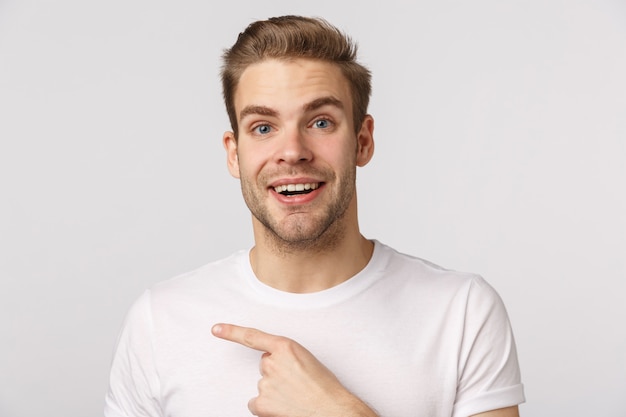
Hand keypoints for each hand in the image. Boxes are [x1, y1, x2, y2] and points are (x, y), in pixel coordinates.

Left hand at [212, 323, 377, 416]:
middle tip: (296, 382)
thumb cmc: (324, 386)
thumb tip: (274, 363)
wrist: (331, 408)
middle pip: (265, 365)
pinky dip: (266, 407)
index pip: (252, 337)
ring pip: (263, 385)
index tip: (216, 329)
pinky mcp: (262, 403)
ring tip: (295, 395)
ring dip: (274, 390)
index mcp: (285, 347)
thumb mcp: (307, 359)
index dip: (231, 332)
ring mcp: (265, 383)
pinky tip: (283, 406)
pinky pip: (256, 403)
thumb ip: (286, 356)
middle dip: (276, 372)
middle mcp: (272, 362)